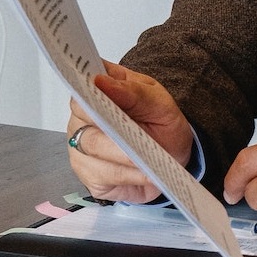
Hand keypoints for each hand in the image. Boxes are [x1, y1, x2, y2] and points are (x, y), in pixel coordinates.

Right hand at [65, 61, 194, 203]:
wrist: (174, 152)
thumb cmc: (160, 121)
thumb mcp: (158, 100)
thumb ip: (132, 90)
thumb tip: (101, 81)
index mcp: (97, 92)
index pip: (82, 89)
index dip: (89, 92)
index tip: (101, 90)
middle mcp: (83, 120)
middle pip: (85, 121)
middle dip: (112, 129)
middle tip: (136, 135)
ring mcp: (82, 148)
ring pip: (94, 150)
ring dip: (124, 155)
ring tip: (149, 157)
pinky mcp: (91, 175)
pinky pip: (106, 175)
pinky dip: (129, 174)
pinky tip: (146, 173)